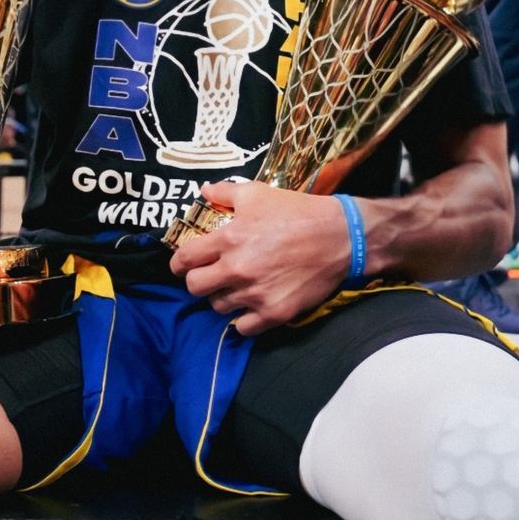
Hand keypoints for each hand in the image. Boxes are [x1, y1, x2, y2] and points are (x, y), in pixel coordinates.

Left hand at [168, 180, 351, 335]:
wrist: (338, 236)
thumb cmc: (296, 211)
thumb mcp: (257, 193)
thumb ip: (225, 193)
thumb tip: (203, 191)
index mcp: (228, 238)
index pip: (185, 260)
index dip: (179, 262)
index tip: (184, 263)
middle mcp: (237, 269)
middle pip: (195, 288)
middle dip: (197, 281)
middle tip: (210, 275)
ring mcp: (255, 294)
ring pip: (218, 307)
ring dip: (222, 297)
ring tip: (235, 286)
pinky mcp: (274, 313)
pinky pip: (243, 328)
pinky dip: (244, 319)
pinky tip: (251, 305)